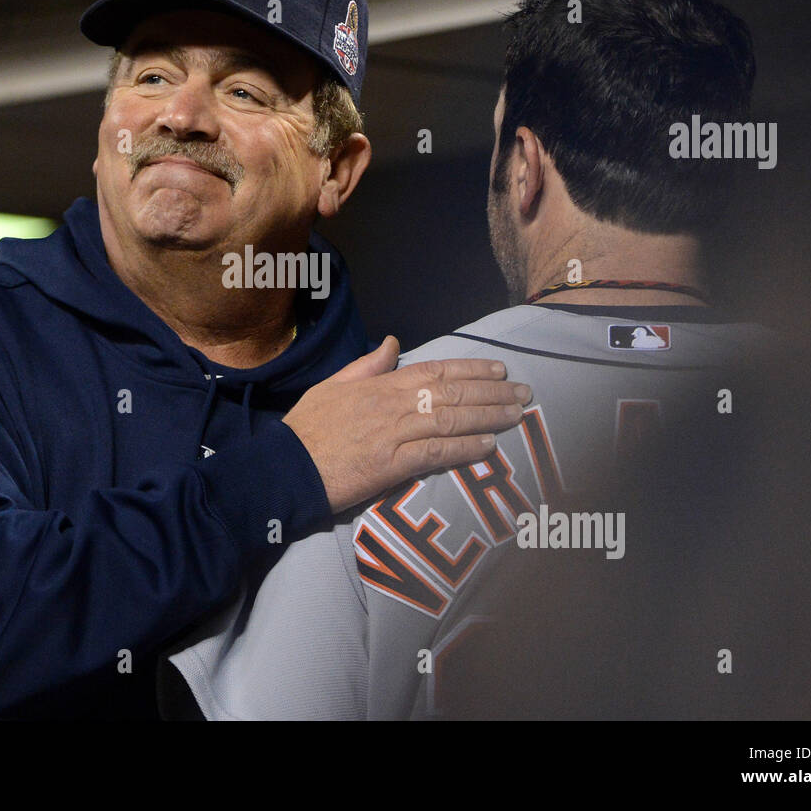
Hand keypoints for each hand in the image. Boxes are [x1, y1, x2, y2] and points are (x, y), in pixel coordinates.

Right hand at [283, 336, 531, 512]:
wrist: (286, 467)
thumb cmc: (307, 428)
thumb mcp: (332, 385)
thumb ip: (367, 365)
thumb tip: (392, 343)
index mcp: (380, 384)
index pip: (435, 370)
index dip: (471, 369)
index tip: (499, 370)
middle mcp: (393, 404)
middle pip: (452, 392)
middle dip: (493, 392)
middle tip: (525, 392)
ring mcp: (394, 434)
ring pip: (451, 419)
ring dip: (489, 417)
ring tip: (517, 415)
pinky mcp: (392, 465)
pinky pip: (436, 452)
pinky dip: (464, 447)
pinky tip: (488, 446)